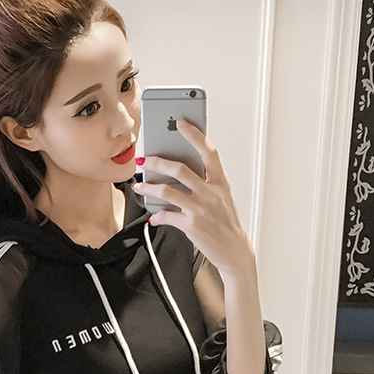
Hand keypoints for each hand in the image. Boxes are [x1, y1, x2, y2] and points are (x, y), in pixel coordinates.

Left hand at [133, 116, 255, 277]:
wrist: (234, 250)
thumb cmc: (226, 223)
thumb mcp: (222, 198)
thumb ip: (205, 183)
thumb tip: (179, 173)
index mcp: (220, 182)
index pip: (208, 152)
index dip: (195, 135)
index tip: (181, 123)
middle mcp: (211, 193)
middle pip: (180, 169)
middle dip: (157, 162)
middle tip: (144, 160)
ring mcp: (200, 209)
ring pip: (167, 191)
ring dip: (148, 188)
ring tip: (139, 186)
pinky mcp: (191, 225)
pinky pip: (167, 216)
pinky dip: (157, 215)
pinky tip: (154, 215)